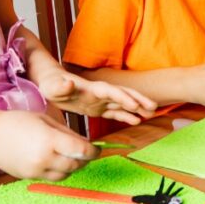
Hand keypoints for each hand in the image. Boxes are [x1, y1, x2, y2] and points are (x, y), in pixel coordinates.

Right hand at [0, 111, 95, 180]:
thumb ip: (67, 133)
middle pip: (76, 165)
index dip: (93, 151)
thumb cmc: (18, 122)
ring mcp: (36, 170)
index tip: (98, 149)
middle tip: (87, 153)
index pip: (81, 150)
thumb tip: (85, 143)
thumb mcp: (45, 120)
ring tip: (71, 156)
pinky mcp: (30, 177)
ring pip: (66, 175)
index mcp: (49, 140)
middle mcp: (44, 158)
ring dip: (73, 167)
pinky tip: (57, 161)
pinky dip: (59, 171)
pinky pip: (52, 178)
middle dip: (85, 160)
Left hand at [40, 71, 155, 124]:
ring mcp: (100, 100)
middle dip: (138, 99)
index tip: (135, 104)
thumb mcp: (53, 86)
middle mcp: (100, 93)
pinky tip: (136, 121)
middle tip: (153, 107)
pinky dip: (125, 116)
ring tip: (151, 113)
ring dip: (137, 107)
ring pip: (122, 103)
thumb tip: (69, 83)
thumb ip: (62, 85)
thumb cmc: (51, 85)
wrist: (51, 84)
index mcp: (92, 88)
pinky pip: (114, 112)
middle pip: (123, 94)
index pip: (111, 91)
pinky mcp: (97, 108)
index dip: (123, 97)